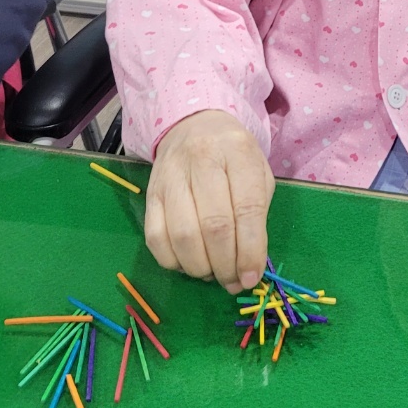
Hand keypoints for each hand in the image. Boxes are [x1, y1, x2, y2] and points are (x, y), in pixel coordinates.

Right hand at [145, 110, 273, 292]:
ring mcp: (170, 176)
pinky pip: (155, 238)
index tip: (251, 277)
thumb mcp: (258, 172)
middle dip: (226, 264)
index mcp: (238, 152)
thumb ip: (258, 215)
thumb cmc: (234, 155)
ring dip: (200, 267)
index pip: (247, 208)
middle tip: (233, 281)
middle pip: (214, 226)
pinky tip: (189, 262)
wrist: (194, 125)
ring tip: (213, 273)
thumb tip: (249, 268)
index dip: (251, 249)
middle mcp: (202, 159)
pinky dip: (173, 261)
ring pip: (183, 235)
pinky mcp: (149, 193)